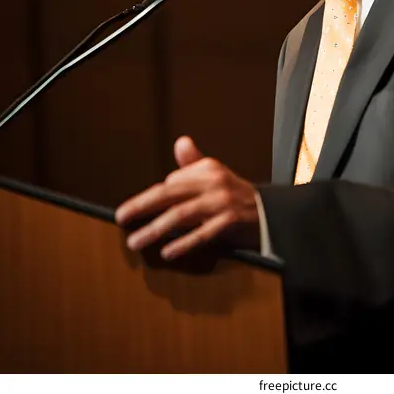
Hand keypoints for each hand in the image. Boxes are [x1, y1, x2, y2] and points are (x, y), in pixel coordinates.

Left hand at [114, 136, 259, 259]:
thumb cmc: (237, 196)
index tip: (132, 210)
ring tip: (135, 241)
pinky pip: (202, 234)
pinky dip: (183, 243)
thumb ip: (195, 162)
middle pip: (169, 194)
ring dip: (155, 229)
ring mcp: (222, 203)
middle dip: (141, 206)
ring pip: (180, 215)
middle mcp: (214, 182)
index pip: (171, 182)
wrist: (272, 214)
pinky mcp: (230, 223)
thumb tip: (180, 142)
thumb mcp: (217, 174)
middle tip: (120, 218)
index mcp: (208, 169)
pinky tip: (167, 252)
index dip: (151, 198)